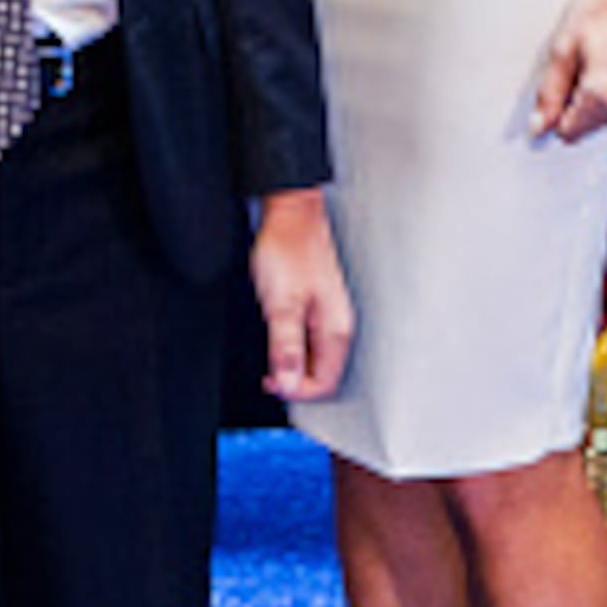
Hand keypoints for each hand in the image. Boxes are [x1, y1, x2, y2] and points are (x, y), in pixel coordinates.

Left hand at [249, 189, 353, 402]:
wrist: (291, 215)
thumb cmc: (288, 249)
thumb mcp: (281, 304)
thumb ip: (287, 346)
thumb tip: (290, 384)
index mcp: (335, 330)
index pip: (325, 384)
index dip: (296, 391)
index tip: (271, 382)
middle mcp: (338, 326)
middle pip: (322, 375)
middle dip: (295, 381)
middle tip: (267, 372)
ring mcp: (330, 317)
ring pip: (315, 360)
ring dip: (292, 365)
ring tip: (270, 354)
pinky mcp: (319, 308)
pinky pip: (310, 343)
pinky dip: (293, 349)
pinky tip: (277, 337)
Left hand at [530, 0, 606, 141]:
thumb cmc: (600, 6)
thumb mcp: (562, 47)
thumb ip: (550, 93)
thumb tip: (539, 128)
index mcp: (602, 95)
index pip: (570, 133)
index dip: (559, 113)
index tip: (560, 90)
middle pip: (595, 126)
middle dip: (583, 104)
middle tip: (583, 65)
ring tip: (604, 59)